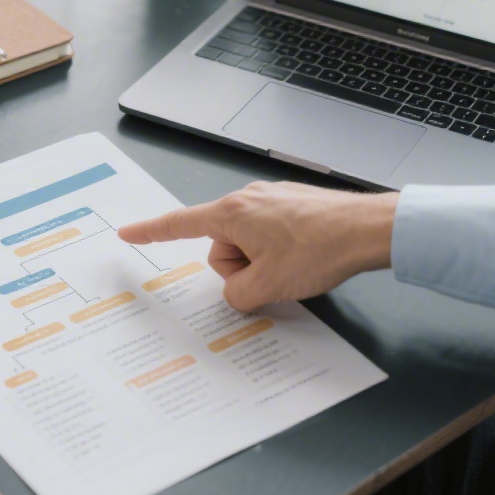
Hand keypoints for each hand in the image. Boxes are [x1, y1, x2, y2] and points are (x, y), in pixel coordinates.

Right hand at [118, 181, 396, 310]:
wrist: (368, 229)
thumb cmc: (319, 250)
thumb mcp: (267, 286)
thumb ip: (237, 295)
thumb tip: (239, 291)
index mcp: (232, 214)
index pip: (179, 225)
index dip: (150, 231)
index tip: (127, 232)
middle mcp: (248, 199)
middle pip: (222, 246)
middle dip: (240, 269)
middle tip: (272, 276)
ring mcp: (273, 200)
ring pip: (250, 245)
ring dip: (264, 263)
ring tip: (295, 266)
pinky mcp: (294, 206)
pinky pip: (271, 237)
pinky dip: (281, 253)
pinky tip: (306, 258)